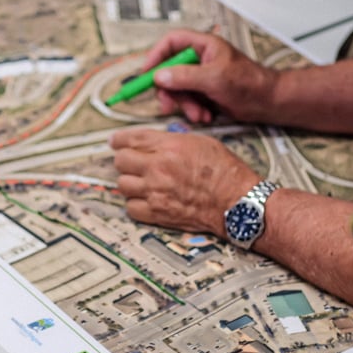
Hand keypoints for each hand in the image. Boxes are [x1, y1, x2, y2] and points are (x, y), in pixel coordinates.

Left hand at [110, 128, 259, 234]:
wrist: (236, 203)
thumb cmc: (225, 172)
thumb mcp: (201, 142)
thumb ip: (173, 140)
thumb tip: (155, 141)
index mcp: (169, 147)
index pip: (130, 139)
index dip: (119, 139)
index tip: (116, 141)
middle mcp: (158, 169)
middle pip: (120, 161)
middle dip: (125, 160)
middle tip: (133, 162)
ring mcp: (155, 192)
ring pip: (122, 184)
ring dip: (130, 182)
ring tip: (141, 182)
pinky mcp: (157, 213)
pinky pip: (130, 208)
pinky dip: (135, 204)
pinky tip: (145, 199)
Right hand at [143, 29, 277, 123]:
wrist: (267, 103)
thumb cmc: (248, 83)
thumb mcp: (214, 78)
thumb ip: (184, 76)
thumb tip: (159, 76)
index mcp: (203, 45)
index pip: (171, 43)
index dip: (156, 55)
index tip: (147, 73)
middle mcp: (200, 59)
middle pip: (170, 70)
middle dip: (169, 90)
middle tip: (167, 105)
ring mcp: (202, 76)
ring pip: (178, 89)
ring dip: (184, 105)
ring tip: (197, 115)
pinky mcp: (205, 92)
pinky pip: (188, 100)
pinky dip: (193, 110)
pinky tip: (204, 116)